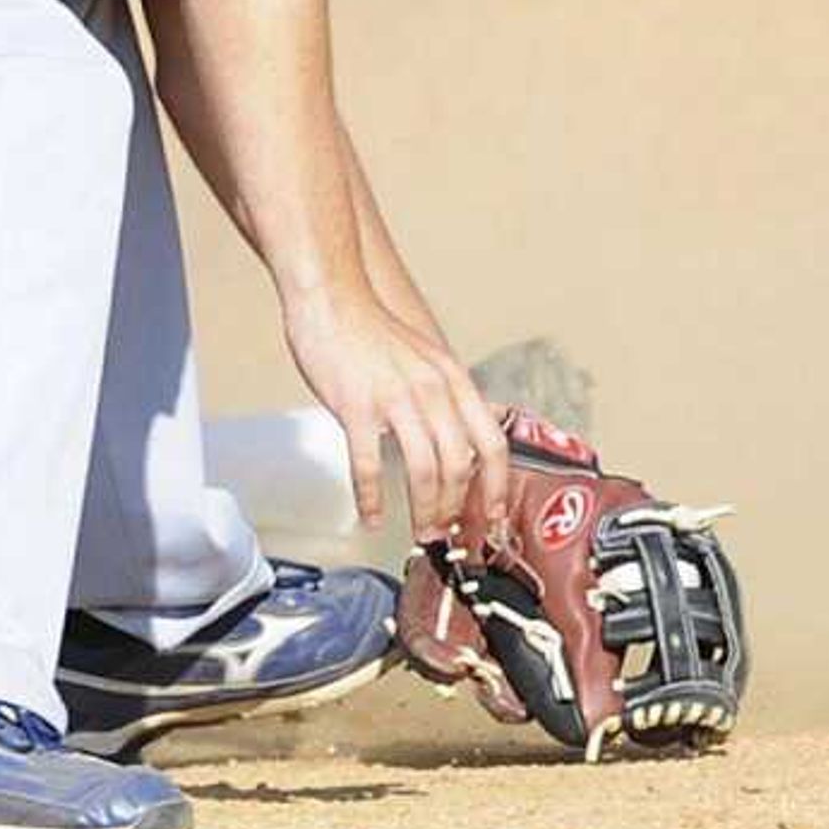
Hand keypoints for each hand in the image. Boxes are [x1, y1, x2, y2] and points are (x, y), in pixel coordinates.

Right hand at [281, 285, 512, 540]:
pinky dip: (373, 498)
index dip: (497, 487)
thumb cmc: (369, 327)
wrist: (331, 296)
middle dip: (457, 509)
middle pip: (459, 465)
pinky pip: (369, 463)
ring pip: (424, 470)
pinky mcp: (356, 406)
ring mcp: (395, 399)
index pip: (491, 444)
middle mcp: (432, 391)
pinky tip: (371, 514)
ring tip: (419, 531)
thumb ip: (441, 394)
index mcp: (453, 380)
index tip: (493, 516)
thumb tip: (453, 432)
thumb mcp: (424, 357)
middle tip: (447, 532)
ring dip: (424, 510)